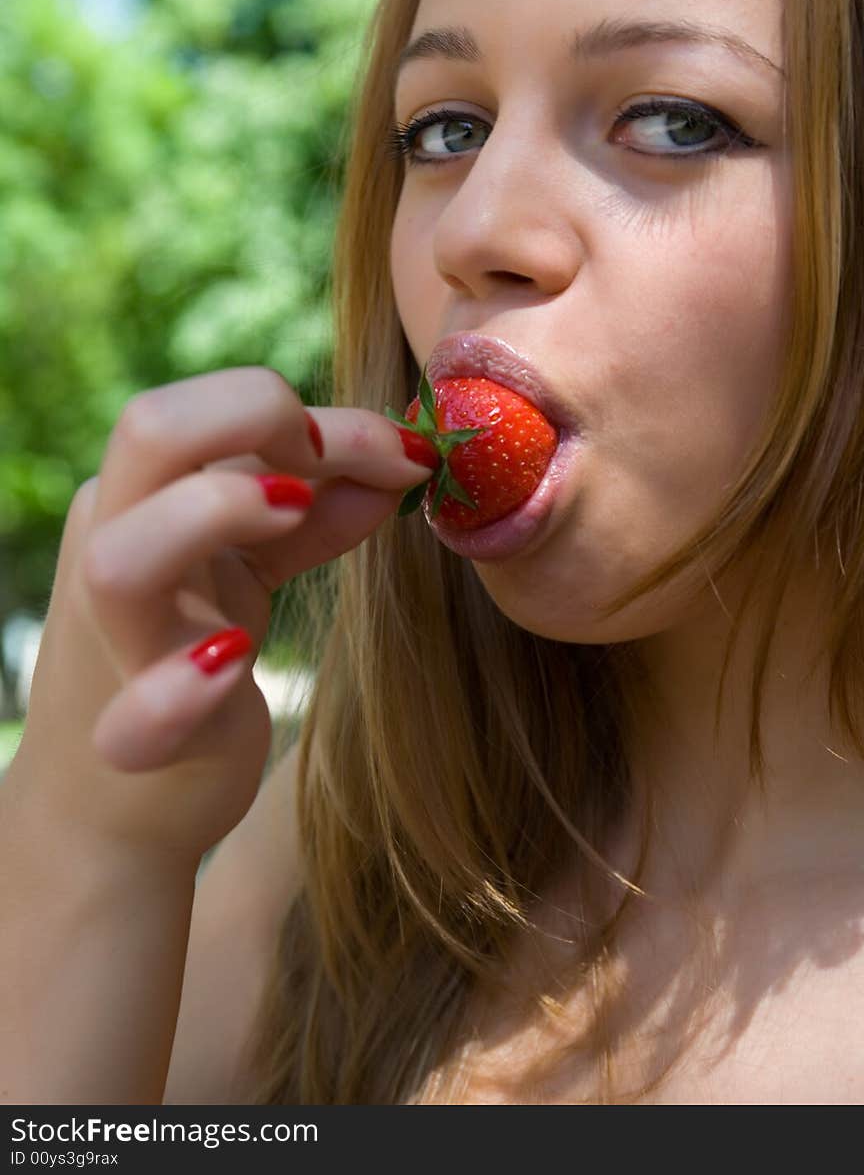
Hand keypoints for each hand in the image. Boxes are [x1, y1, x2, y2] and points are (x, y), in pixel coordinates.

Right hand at [13, 368, 433, 869]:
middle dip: (256, 419)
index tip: (404, 451)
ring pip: (122, 557)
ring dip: (212, 518)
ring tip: (292, 514)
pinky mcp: (139, 739)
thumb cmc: (187, 652)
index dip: (313, 414)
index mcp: (138, 495)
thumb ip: (315, 512)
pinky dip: (180, 692)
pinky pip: (142, 717)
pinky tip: (236, 663)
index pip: (211, 408)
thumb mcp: (251, 566)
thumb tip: (403, 460)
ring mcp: (121, 643)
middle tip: (333, 474)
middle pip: (151, 431)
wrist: (115, 801)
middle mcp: (112, 547)